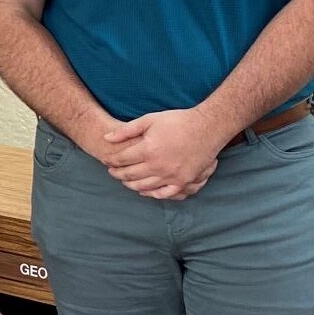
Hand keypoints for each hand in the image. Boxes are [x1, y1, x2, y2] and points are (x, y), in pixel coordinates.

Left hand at [102, 108, 222, 199]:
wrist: (207, 128)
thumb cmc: (178, 121)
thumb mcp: (149, 120)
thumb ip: (126, 130)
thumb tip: (106, 138)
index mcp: (147, 149)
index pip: (121, 159)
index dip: (111, 160)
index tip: (106, 160)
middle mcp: (157, 165)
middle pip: (129, 175)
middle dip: (117, 173)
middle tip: (111, 172)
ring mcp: (171, 175)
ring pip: (143, 186)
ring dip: (130, 185)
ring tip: (124, 181)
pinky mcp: (183, 181)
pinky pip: (164, 194)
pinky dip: (151, 194)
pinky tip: (144, 192)